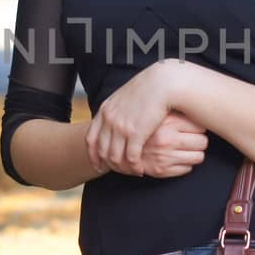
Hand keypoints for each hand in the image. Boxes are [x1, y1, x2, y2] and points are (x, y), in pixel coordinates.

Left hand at [86, 61, 190, 175]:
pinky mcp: (136, 134)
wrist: (163, 83)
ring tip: (131, 171)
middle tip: (117, 171)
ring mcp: (121, 127)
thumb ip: (117, 110)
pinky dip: (134, 167)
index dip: (93, 155)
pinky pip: (130, 158)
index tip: (98, 165)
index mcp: (105, 111)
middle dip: (108, 165)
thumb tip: (115, 119)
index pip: (91, 139)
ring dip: (122, 168)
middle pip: (101, 151)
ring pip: (115, 157)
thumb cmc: (149, 89)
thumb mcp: (125, 97)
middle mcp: (109, 120)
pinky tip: (140, 169)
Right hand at [131, 111, 209, 177]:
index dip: (199, 127)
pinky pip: (187, 169)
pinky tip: (177, 158)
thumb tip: (198, 104)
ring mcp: (165, 156)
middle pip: (203, 142)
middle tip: (195, 139)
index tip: (195, 128)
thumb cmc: (140, 122)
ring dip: (195, 154)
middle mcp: (167, 139)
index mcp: (168, 122)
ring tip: (188, 149)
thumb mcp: (156, 111)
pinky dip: (185, 165)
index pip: (200, 126)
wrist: (116, 141)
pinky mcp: (161, 170)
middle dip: (200, 141)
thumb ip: (175, 108)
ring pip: (198, 157)